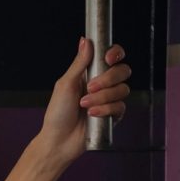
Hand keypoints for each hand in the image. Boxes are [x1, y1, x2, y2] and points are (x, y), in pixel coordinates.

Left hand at [40, 37, 130, 167]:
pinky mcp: (114, 114)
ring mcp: (110, 99)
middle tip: (89, 88)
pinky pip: (121, 106)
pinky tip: (92, 115)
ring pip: (123, 89)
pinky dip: (105, 110)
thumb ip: (78, 63)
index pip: (112, 57)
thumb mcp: (65, 84)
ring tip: (84, 105)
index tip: (108, 58)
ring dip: (102, 97)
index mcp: (90, 73)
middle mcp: (103, 84)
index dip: (115, 54)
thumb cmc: (57, 113)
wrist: (58, 140)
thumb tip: (85, 40)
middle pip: (123, 71)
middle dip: (108, 79)